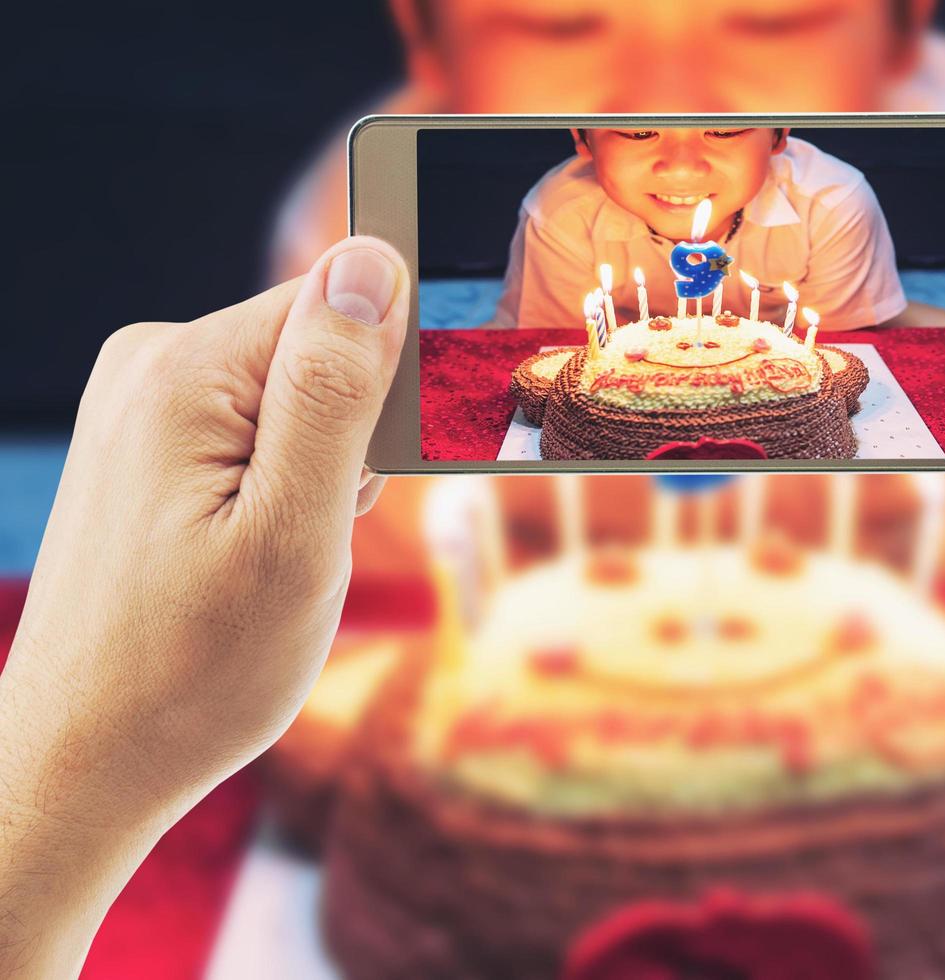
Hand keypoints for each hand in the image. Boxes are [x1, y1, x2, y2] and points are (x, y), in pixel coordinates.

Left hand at [0, 237, 406, 977]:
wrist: (85, 759)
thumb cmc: (195, 670)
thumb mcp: (296, 534)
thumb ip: (336, 393)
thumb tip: (372, 262)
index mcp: (188, 370)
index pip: (344, 307)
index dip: (387, 395)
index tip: (373, 483)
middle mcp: (150, 365)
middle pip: (319, 353)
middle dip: (352, 444)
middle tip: (319, 538)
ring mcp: (137, 405)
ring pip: (293, 400)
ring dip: (318, 475)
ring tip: (276, 562)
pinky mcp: (141, 446)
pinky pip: (252, 432)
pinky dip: (278, 490)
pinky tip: (249, 556)